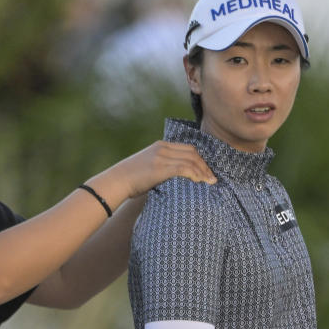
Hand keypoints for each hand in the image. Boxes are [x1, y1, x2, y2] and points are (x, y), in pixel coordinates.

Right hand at [99, 141, 216, 199]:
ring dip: (203, 172)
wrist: (116, 181)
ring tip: (210, 182)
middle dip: (205, 166)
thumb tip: (176, 180)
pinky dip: (195, 175)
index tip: (207, 171)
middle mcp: (162, 148)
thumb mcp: (148, 167)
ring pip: (190, 160)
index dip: (201, 160)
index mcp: (160, 146)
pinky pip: (184, 168)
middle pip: (192, 153)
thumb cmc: (131, 179)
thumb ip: (162, 168)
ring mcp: (161, 157)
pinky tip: (199, 182)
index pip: (188, 148)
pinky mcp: (159, 167)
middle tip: (212, 178)